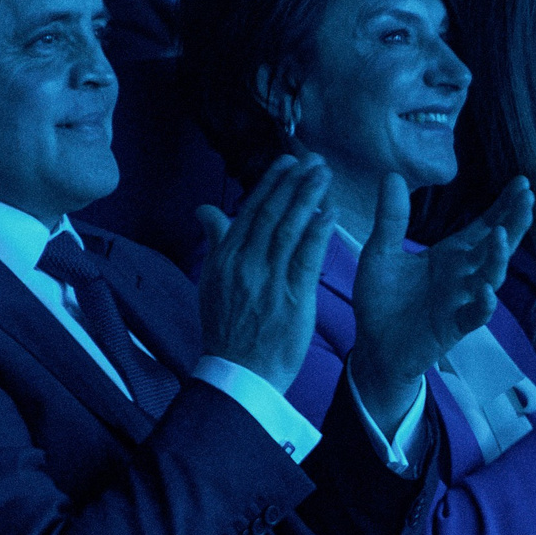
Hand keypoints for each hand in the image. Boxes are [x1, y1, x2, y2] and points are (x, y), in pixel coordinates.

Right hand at [196, 154, 336, 390]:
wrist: (238, 374)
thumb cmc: (227, 329)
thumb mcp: (211, 282)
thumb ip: (216, 241)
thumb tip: (205, 209)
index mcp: (225, 259)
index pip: (249, 211)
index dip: (270, 183)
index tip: (287, 161)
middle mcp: (244, 264)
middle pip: (271, 214)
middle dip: (294, 183)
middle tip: (314, 160)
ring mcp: (268, 280)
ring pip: (289, 229)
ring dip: (308, 198)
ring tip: (325, 176)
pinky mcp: (292, 298)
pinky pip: (307, 258)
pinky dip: (319, 232)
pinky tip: (330, 212)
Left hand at [349, 174, 532, 427]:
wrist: (373, 345)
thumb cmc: (382, 299)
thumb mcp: (380, 253)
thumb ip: (391, 219)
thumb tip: (392, 174)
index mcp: (449, 255)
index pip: (482, 227)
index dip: (503, 207)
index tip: (522, 183)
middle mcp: (462, 274)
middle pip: (495, 247)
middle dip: (512, 224)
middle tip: (527, 200)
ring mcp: (461, 300)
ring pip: (489, 277)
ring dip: (497, 258)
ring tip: (500, 236)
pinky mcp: (453, 326)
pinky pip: (475, 315)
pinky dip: (483, 304)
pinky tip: (486, 290)